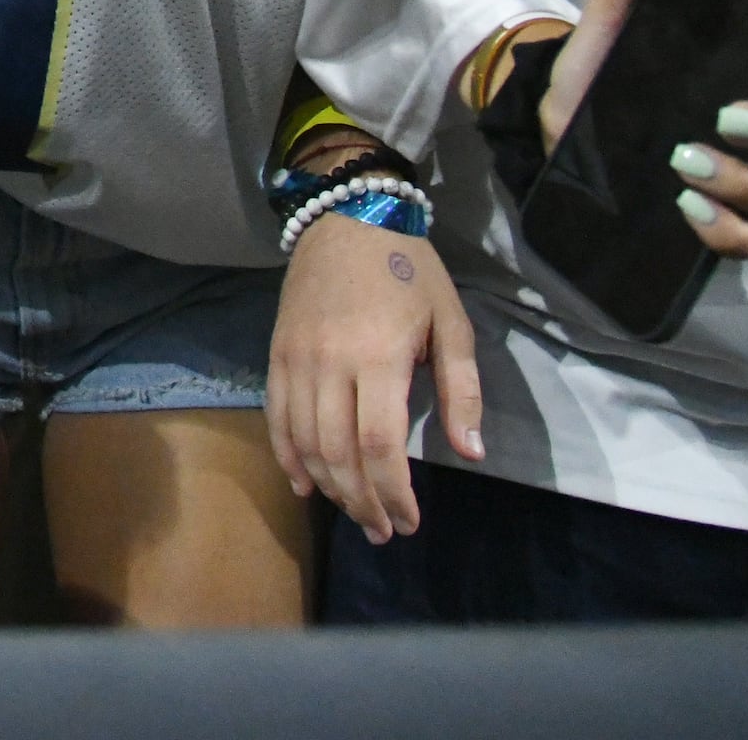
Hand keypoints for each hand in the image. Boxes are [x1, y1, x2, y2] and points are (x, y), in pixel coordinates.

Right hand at [268, 213, 482, 541]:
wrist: (349, 215)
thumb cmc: (410, 269)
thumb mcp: (451, 322)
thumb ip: (461, 390)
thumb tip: (471, 453)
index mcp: (379, 356)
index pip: (379, 445)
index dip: (393, 492)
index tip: (410, 522)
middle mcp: (330, 362)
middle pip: (338, 453)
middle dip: (362, 501)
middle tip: (384, 531)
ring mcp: (297, 358)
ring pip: (304, 441)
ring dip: (329, 487)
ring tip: (355, 513)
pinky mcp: (277, 352)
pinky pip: (276, 416)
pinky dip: (288, 455)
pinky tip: (306, 484)